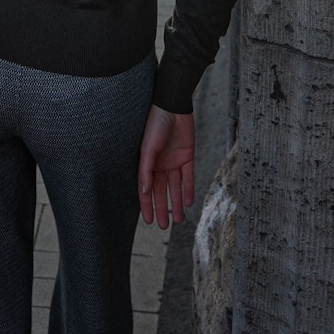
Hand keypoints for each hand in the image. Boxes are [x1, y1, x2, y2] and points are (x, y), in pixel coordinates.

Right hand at [138, 105, 194, 228]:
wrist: (172, 106)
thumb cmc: (154, 124)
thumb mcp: (147, 148)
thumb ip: (146, 170)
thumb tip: (144, 191)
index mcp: (147, 163)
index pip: (146, 189)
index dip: (147, 205)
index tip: (148, 221)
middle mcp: (160, 165)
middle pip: (161, 192)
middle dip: (162, 209)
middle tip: (163, 227)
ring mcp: (174, 162)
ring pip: (175, 187)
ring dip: (176, 203)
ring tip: (179, 221)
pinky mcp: (187, 157)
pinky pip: (188, 177)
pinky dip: (188, 190)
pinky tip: (188, 203)